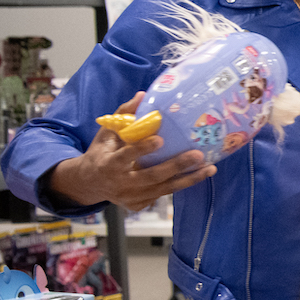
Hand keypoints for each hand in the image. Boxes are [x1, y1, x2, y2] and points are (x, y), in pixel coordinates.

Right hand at [48, 92, 214, 211]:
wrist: (89, 182)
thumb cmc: (102, 152)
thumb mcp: (107, 133)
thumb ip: (124, 114)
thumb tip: (143, 95)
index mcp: (108, 164)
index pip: (125, 156)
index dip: (141, 149)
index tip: (160, 139)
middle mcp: (120, 183)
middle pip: (152, 176)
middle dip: (176, 166)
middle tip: (197, 155)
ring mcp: (130, 197)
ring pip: (163, 189)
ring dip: (188, 179)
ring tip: (209, 169)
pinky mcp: (138, 204)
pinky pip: (162, 194)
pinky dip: (181, 185)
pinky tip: (198, 175)